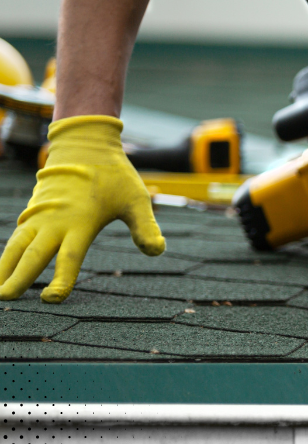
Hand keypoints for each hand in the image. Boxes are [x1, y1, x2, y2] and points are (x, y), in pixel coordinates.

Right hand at [0, 115, 164, 302]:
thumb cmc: (114, 174)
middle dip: (20, 277)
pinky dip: (7, 253)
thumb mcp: (137, 199)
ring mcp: (41, 216)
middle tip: (6, 298)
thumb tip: (157, 251)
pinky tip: (2, 269)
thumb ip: (145, 227)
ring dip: (5, 266)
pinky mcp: (34, 212)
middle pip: (34, 254)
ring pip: (18, 245)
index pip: (69, 257)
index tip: (51, 299)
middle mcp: (56, 221)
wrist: (85, 144)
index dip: (61, 280)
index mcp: (81, 222)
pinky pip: (17, 236)